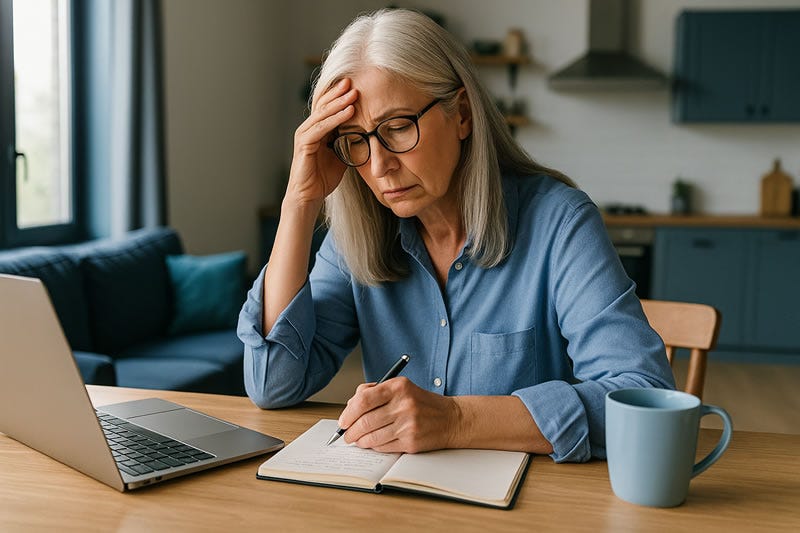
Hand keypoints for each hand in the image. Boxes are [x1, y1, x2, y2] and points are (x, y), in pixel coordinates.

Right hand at [285, 78, 357, 208]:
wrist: (309, 196)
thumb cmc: (323, 177)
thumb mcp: (341, 155)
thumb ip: (348, 142)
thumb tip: (367, 133)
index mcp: (316, 130)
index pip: (327, 107)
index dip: (339, 96)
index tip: (355, 85)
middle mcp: (308, 129)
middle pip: (323, 105)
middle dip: (338, 93)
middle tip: (353, 81)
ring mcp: (305, 135)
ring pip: (323, 113)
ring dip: (339, 102)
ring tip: (354, 93)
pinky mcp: (304, 144)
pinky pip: (321, 127)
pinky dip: (336, 118)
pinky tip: (349, 112)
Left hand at [338, 377, 461, 452]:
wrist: (451, 419)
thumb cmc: (421, 403)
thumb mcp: (401, 387)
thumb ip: (374, 391)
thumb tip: (350, 406)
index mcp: (398, 388)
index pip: (363, 400)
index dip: (348, 412)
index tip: (343, 420)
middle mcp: (404, 405)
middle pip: (365, 421)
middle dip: (350, 431)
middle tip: (346, 434)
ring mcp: (408, 425)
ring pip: (372, 437)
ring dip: (360, 441)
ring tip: (358, 440)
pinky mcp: (411, 442)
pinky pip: (384, 447)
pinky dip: (374, 446)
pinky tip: (374, 443)